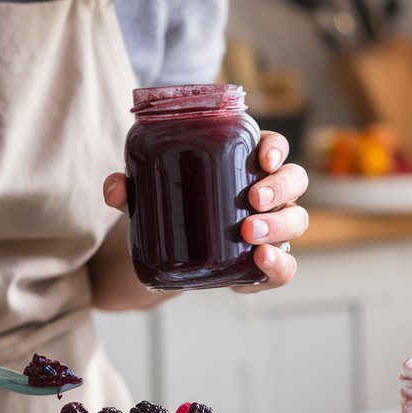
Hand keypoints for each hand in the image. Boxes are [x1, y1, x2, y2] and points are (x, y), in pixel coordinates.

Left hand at [102, 129, 307, 290]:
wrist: (167, 253)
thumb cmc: (168, 207)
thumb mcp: (146, 195)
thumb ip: (128, 188)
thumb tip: (115, 188)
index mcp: (242, 163)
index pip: (272, 146)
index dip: (276, 148)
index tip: (264, 157)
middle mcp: (266, 192)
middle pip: (294, 180)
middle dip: (280, 188)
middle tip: (253, 200)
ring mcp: (271, 228)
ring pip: (296, 220)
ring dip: (279, 226)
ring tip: (249, 234)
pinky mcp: (264, 263)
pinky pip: (286, 266)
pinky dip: (279, 266)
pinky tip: (261, 262)